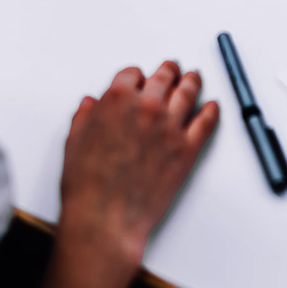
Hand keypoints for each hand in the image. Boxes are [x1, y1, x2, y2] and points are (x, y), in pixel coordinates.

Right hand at [58, 61, 219, 263]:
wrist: (105, 217)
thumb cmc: (86, 184)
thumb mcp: (74, 141)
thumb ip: (85, 117)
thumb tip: (90, 105)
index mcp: (117, 99)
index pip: (132, 74)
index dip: (136, 76)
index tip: (139, 80)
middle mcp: (147, 106)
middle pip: (164, 77)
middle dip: (168, 71)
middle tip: (173, 70)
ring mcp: (170, 126)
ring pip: (188, 92)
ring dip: (192, 81)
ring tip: (194, 78)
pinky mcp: (187, 149)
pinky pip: (206, 122)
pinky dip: (211, 111)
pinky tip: (212, 106)